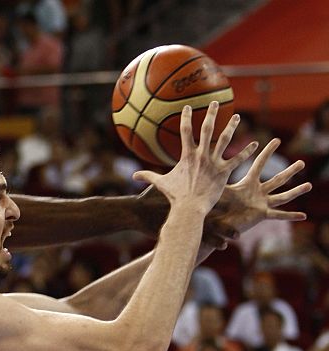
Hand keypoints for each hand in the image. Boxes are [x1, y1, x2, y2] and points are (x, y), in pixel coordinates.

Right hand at [133, 102, 257, 215]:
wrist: (188, 208)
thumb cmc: (174, 197)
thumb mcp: (160, 183)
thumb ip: (148, 176)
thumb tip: (133, 176)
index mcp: (187, 156)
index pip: (185, 131)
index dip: (186, 118)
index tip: (188, 107)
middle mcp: (201, 156)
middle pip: (207, 129)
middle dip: (211, 114)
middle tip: (215, 103)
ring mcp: (213, 163)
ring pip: (225, 140)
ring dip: (231, 127)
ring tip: (237, 117)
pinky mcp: (223, 173)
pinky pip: (237, 160)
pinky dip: (246, 152)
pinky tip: (255, 144)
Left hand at [203, 138, 309, 242]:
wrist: (212, 223)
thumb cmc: (212, 205)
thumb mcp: (217, 188)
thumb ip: (216, 175)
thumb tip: (207, 157)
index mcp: (247, 183)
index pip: (260, 164)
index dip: (268, 152)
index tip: (277, 140)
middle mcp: (257, 193)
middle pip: (277, 179)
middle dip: (290, 171)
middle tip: (302, 162)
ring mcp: (261, 204)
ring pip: (282, 196)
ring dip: (296, 191)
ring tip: (309, 185)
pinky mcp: (261, 215)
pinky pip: (278, 215)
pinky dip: (291, 216)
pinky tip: (304, 216)